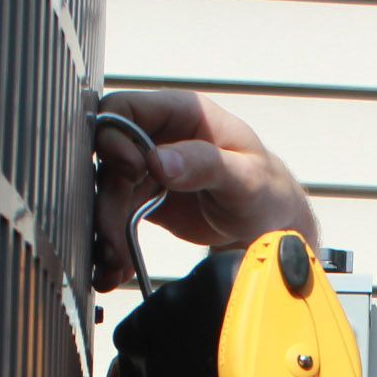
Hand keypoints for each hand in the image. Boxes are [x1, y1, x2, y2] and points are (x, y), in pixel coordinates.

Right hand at [94, 90, 319, 291]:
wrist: (271, 228)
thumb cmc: (266, 191)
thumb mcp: (244, 176)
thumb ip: (205, 164)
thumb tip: (158, 161)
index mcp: (182, 114)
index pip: (124, 109)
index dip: (115, 137)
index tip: (133, 171)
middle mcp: (158, 137)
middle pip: (107, 157)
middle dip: (105, 199)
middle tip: (113, 237)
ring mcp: (148, 169)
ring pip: (107, 192)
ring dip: (105, 229)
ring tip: (114, 262)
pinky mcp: (144, 200)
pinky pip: (115, 216)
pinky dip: (112, 243)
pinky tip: (116, 267)